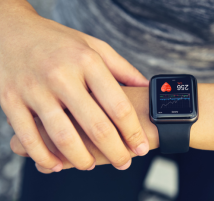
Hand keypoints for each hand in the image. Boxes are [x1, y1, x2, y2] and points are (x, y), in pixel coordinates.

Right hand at [1, 9, 148, 170]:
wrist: (9, 31)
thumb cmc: (57, 41)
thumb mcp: (93, 46)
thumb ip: (121, 68)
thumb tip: (146, 86)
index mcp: (87, 61)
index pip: (118, 105)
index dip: (133, 131)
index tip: (141, 147)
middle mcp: (62, 76)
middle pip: (96, 126)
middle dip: (115, 151)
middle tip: (123, 162)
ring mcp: (35, 89)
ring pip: (63, 136)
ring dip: (81, 159)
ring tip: (90, 165)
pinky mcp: (11, 100)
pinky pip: (28, 136)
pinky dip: (43, 156)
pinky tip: (55, 163)